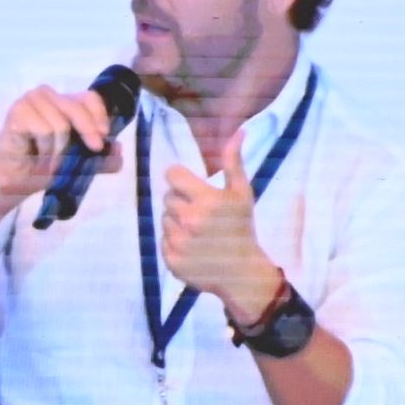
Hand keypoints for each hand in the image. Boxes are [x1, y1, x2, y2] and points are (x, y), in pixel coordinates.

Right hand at [0, 82, 122, 206]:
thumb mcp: (79, 165)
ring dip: (59, 150)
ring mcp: (31, 100)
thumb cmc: (44, 167)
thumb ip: (101, 159)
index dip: (100, 116)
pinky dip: (44, 149)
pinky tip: (37, 156)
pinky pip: (42, 129)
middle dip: (87, 132)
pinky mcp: (17, 111)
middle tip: (92, 151)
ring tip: (51, 162)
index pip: (90, 98)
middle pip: (76, 108)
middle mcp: (48, 95)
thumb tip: (119, 151)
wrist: (16, 181)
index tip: (103, 138)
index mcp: (64, 102)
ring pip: (59, 124)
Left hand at [160, 163, 283, 323]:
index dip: (180, 179)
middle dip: (181, 202)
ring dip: (176, 221)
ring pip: (164, 219)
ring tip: (196, 231)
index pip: (172, 175)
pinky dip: (174, 242)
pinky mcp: (171, 260)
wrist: (241, 273)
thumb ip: (234, 162)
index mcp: (205, 200)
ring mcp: (178, 242)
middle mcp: (189, 220)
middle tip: (200, 213)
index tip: (192, 188)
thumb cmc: (242, 228)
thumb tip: (239, 132)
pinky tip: (192, 246)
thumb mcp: (241, 194)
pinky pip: (163, 240)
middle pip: (168, 198)